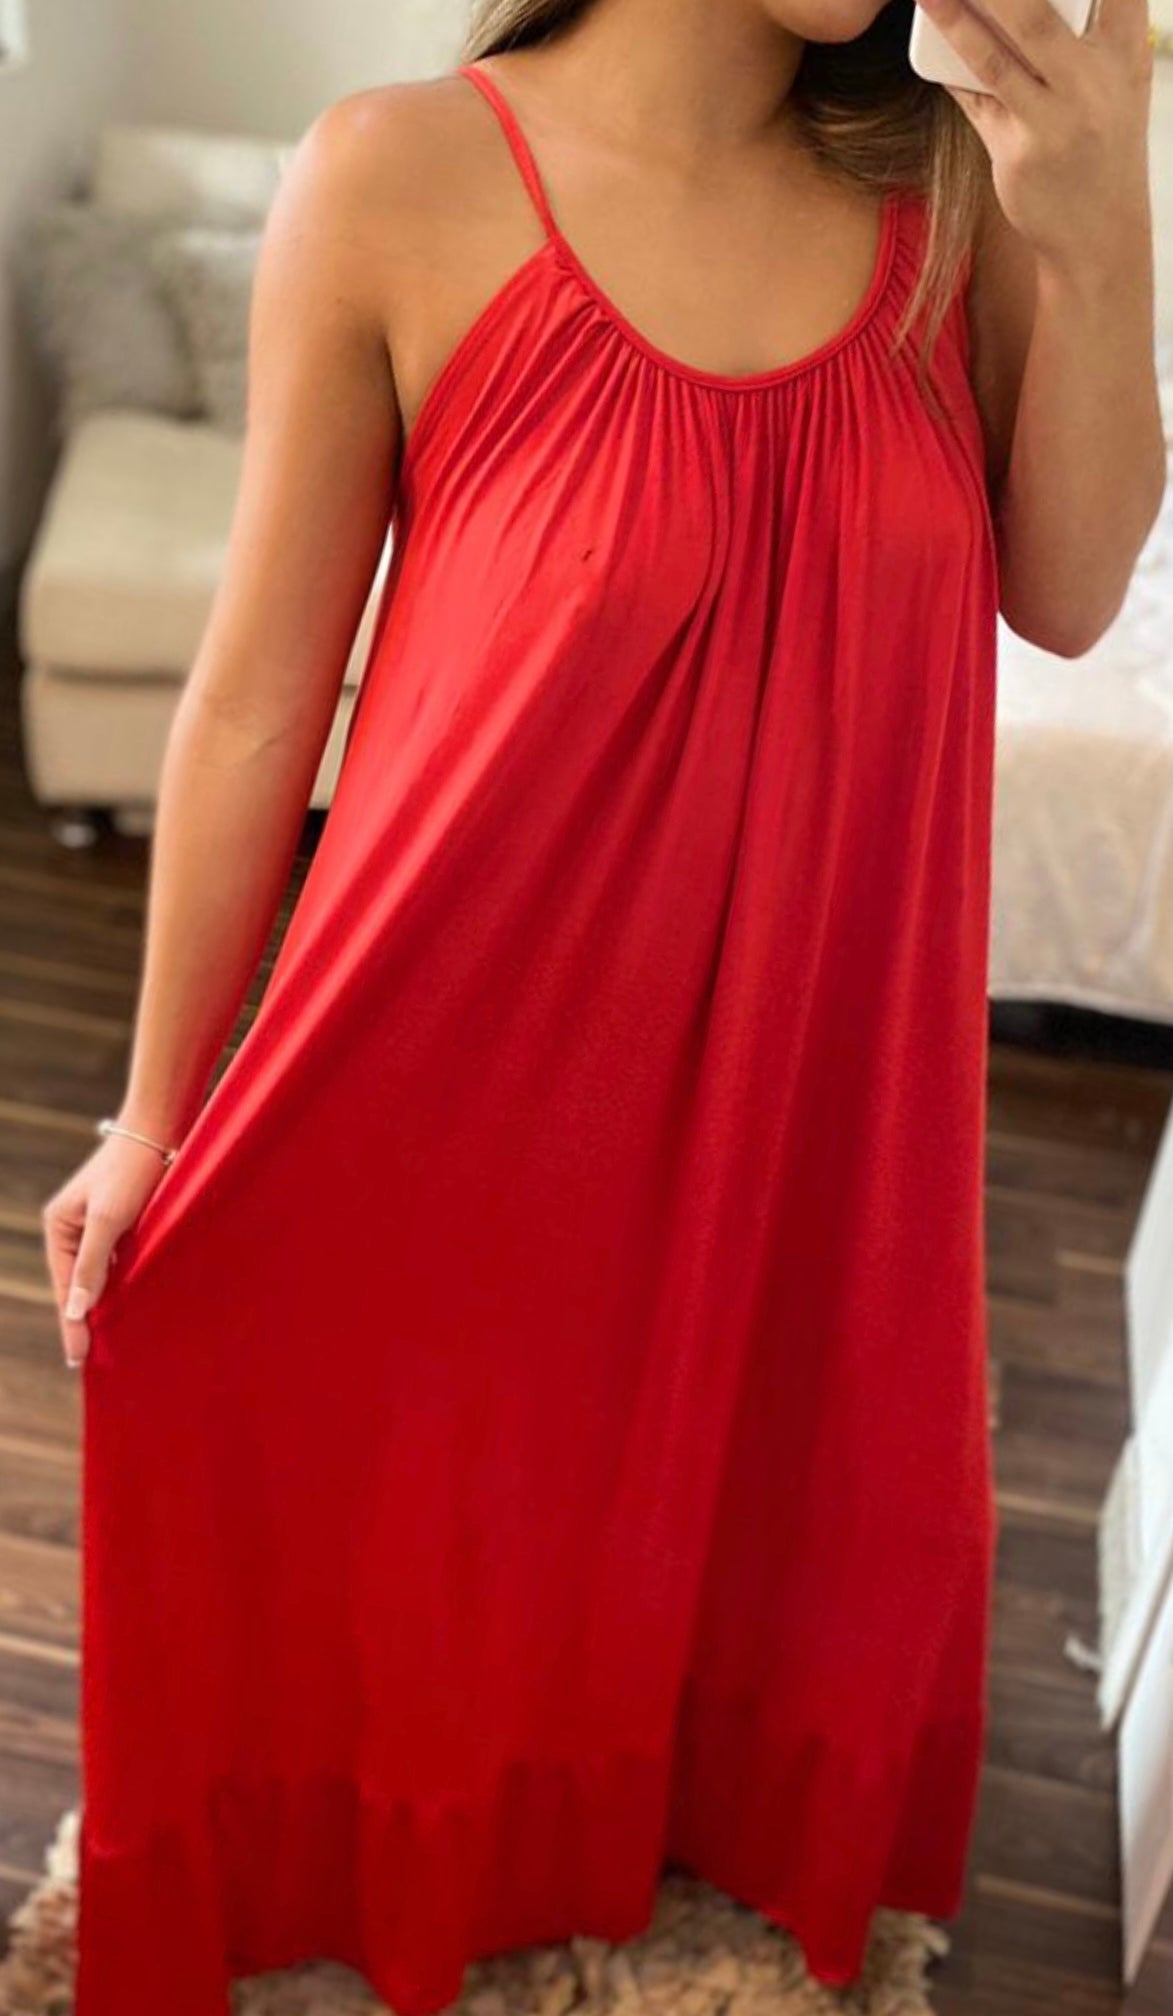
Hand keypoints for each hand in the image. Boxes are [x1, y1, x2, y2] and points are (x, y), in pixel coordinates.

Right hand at [42, 1133, 169, 1367]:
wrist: (160, 1130)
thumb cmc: (132, 1171)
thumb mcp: (108, 1219)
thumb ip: (92, 1265)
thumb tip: (76, 1309)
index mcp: (59, 1225)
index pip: (65, 1286)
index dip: (72, 1323)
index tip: (78, 1359)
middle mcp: (72, 1227)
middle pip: (77, 1284)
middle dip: (83, 1319)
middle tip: (89, 1361)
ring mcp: (96, 1225)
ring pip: (98, 1275)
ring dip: (103, 1303)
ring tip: (107, 1342)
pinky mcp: (121, 1221)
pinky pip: (116, 1262)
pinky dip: (120, 1285)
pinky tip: (128, 1305)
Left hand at [914, 0, 1154, 274]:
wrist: (1100, 235)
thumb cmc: (1101, 143)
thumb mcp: (1113, 80)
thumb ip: (1087, 30)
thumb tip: (1003, 10)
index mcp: (1125, 51)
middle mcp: (1093, 80)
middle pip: (1036, 12)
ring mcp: (1054, 119)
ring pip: (997, 52)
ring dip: (957, 12)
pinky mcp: (1018, 151)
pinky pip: (975, 95)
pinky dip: (949, 60)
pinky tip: (929, 26)